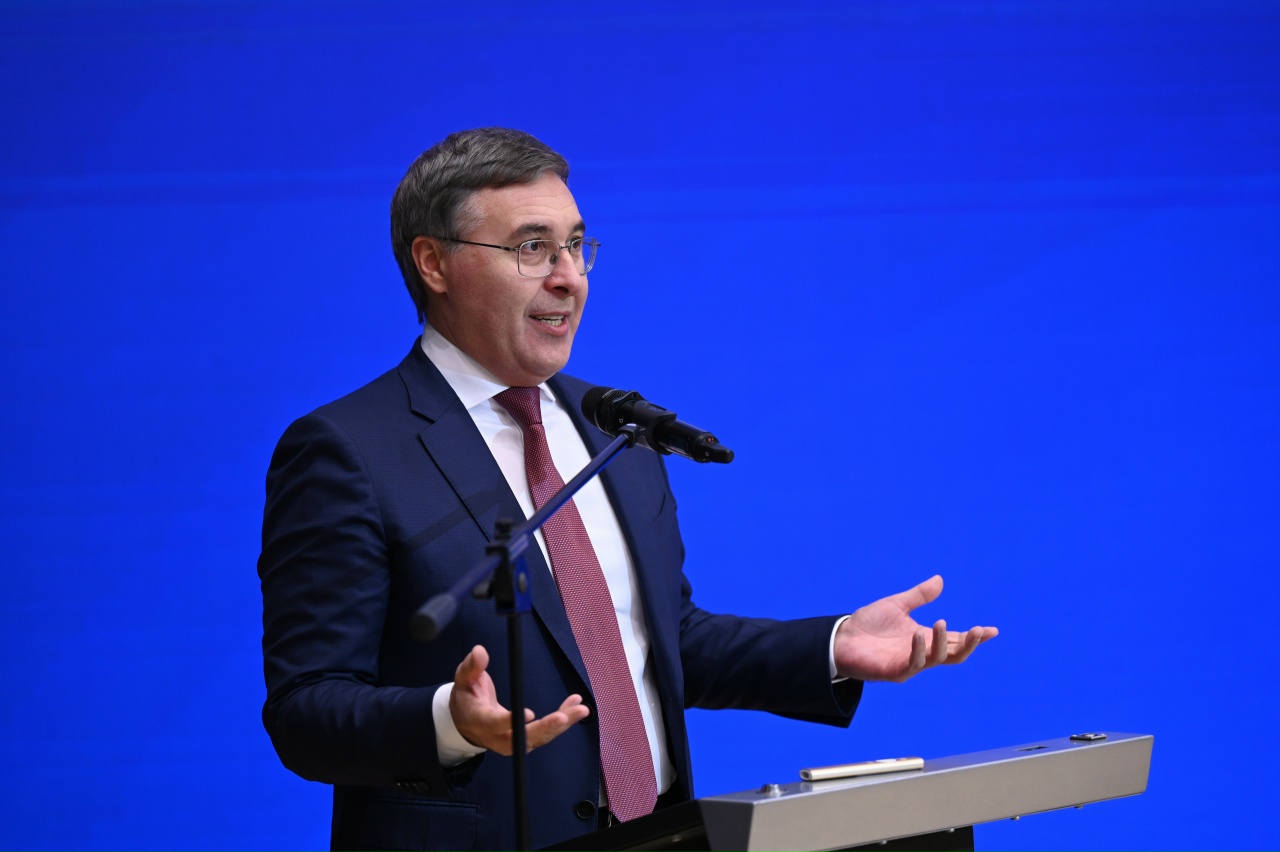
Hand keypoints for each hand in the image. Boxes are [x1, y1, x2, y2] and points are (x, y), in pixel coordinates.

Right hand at [449, 645, 590, 754]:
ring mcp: (513, 742)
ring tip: (581, 709)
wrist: (466, 722)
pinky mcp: (525, 740)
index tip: (529, 714)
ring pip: (539, 738)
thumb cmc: (467, 698)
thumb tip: (480, 651)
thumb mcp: (464, 680)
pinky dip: (562, 721)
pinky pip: (546, 734)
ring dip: (562, 724)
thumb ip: (472, 667)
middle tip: (563, 717)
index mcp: (480, 720)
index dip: (510, 721)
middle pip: (522, 738)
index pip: (494, 723)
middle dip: (544, 728)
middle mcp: (497, 737)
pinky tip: (576, 707)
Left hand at [833, 575, 996, 682]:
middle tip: (979, 631)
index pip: (955, 638)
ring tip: (941, 622)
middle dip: (969, 643)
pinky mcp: (895, 671)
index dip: (974, 636)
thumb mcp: (897, 605)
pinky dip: (919, 650)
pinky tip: (919, 635)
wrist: (841, 638)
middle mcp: (921, 652)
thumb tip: (940, 580)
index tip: (992, 630)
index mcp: (925, 638)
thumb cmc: (868, 625)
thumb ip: (919, 596)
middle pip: (954, 653)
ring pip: (937, 659)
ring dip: (943, 642)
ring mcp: (910, 663)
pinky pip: (913, 664)